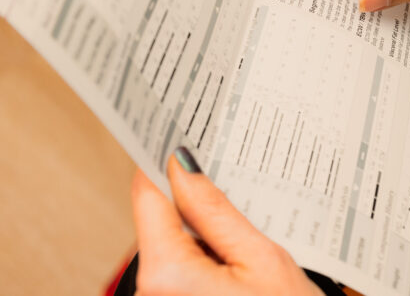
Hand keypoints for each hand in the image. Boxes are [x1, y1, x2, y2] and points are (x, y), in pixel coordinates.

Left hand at [130, 147, 321, 295]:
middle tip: (231, 185)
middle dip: (191, 204)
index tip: (173, 133)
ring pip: (171, 249)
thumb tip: (181, 165)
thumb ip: (215, 210)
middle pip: (159, 223)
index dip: (161, 162)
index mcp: (166, 275)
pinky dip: (203, 262)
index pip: (147, 196)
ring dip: (201, 236)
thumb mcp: (262, 259)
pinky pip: (179, 275)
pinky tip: (237, 265)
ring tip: (244, 239)